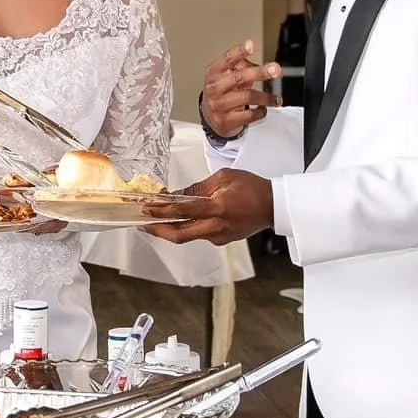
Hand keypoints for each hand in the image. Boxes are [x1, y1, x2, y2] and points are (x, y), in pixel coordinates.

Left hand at [148, 172, 274, 245]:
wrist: (274, 206)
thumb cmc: (252, 188)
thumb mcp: (223, 178)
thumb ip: (197, 188)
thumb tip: (176, 195)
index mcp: (218, 208)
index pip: (182, 211)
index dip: (161, 211)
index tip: (146, 208)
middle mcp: (217, 226)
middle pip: (180, 235)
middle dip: (158, 231)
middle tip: (143, 224)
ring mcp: (219, 236)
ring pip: (188, 237)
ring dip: (170, 230)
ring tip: (156, 221)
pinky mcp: (222, 240)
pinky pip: (199, 235)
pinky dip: (186, 228)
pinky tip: (180, 221)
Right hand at [201, 40, 280, 138]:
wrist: (210, 117)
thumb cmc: (222, 91)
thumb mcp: (226, 75)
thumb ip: (241, 67)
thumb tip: (262, 66)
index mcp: (214, 72)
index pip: (226, 59)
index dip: (239, 52)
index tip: (251, 45)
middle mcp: (215, 88)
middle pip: (239, 77)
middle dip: (259, 73)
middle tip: (275, 70)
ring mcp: (220, 105)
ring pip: (247, 97)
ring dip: (266, 97)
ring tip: (276, 99)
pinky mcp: (227, 120)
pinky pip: (249, 115)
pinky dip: (260, 112)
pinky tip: (263, 109)